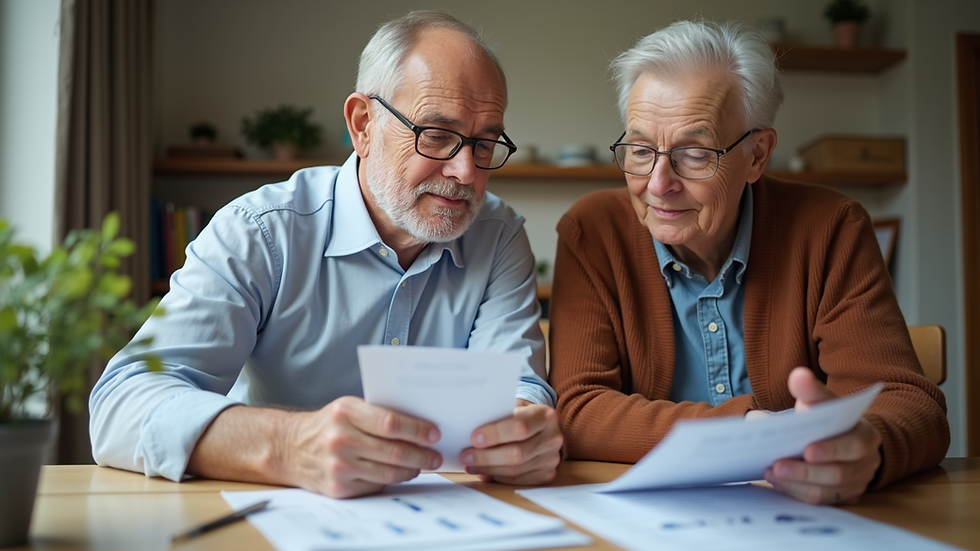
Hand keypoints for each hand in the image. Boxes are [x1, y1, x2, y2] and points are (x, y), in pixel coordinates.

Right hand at [283, 396, 442, 497]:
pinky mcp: (338, 487)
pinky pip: (376, 485)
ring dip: (412, 470)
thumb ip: (378, 413)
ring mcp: (339, 466)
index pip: (390, 423)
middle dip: (422, 455)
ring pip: (389, 472)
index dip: (417, 430)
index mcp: (345, 413)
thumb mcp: (348, 407)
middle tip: (435, 456)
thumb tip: (419, 423)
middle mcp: (340, 440)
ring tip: (422, 465)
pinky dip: (393, 479)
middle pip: (394, 451)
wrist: (291, 448)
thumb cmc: (328, 424)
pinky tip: (401, 473)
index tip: (434, 434)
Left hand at [460, 400, 562, 484]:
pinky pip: (517, 481)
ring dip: (488, 469)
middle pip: (517, 453)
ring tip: (470, 465)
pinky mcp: (546, 475)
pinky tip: (484, 472)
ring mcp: (551, 459)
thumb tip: (470, 435)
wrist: (540, 428)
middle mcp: (553, 438)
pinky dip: (497, 477)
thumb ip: (498, 417)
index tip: (474, 438)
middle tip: (466, 456)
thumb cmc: (519, 416)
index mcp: (545, 416)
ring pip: (515, 470)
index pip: (520, 427)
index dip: (496, 434)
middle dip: (487, 456)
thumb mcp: (513, 409)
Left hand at [764, 367, 882, 504]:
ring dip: (797, 483)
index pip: (854, 444)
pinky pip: (820, 500)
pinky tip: (777, 481)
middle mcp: (865, 462)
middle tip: (777, 465)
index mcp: (865, 435)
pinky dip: (797, 491)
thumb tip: (798, 377)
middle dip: (806, 471)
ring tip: (771, 473)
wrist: (842, 436)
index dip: (832, 449)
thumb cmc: (827, 417)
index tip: (807, 450)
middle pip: (839, 473)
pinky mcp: (841, 497)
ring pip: (828, 490)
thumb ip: (810, 390)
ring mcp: (855, 482)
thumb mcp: (821, 401)